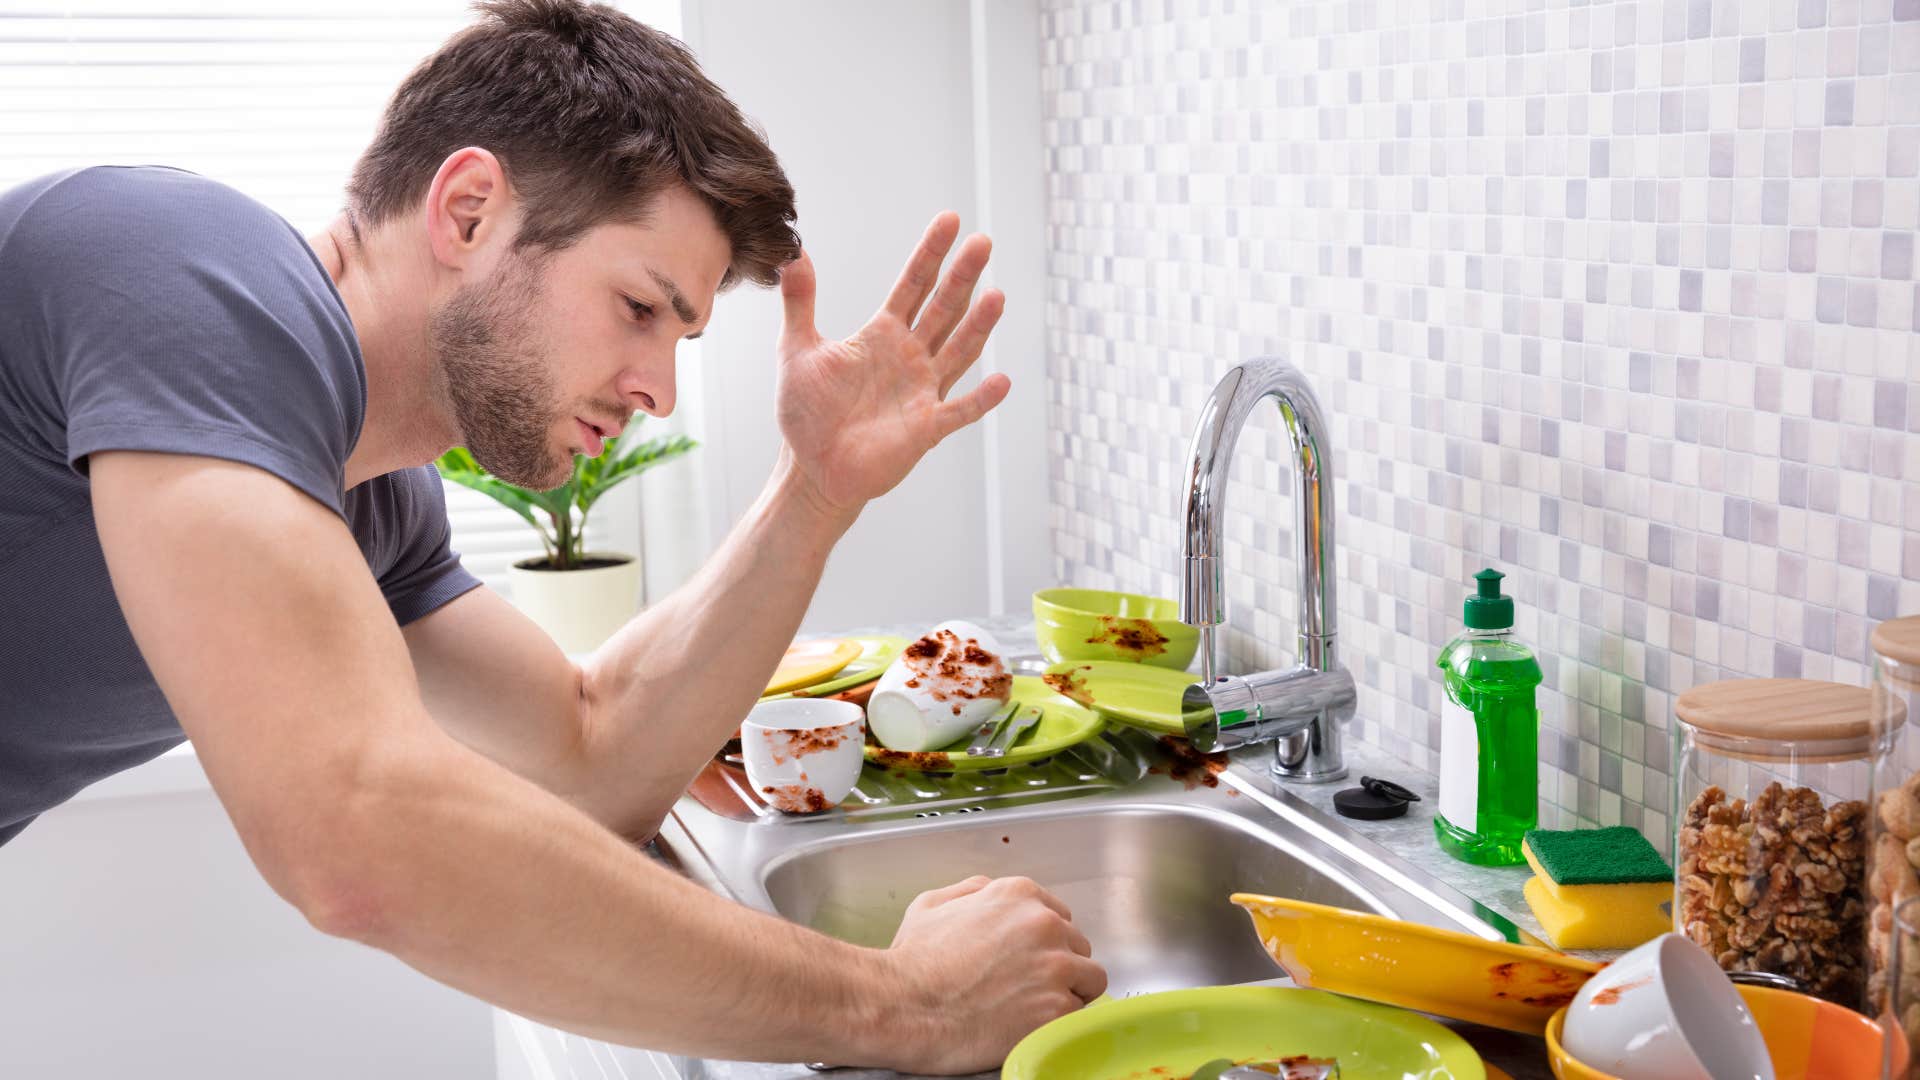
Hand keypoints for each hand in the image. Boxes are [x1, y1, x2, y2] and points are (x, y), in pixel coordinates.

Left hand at [775, 213, 1010, 515]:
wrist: (812, 469)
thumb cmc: (807, 413)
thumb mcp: (796, 351)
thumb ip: (800, 304)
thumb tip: (793, 254)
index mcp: (882, 335)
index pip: (912, 285)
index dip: (930, 254)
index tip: (950, 220)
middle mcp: (910, 356)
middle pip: (943, 309)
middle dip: (963, 276)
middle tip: (983, 242)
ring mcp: (922, 391)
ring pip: (958, 351)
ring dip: (978, 326)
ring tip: (997, 296)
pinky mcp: (926, 428)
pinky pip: (959, 411)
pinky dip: (981, 399)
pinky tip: (1002, 381)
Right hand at [874, 875, 1105, 1074]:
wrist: (903, 1006)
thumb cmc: (911, 962)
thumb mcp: (931, 904)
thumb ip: (970, 891)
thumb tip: (989, 893)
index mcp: (1018, 895)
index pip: (1060, 916)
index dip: (1045, 942)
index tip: (1030, 960)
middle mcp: (1044, 924)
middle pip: (1078, 946)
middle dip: (1059, 966)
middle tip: (1028, 987)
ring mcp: (1055, 967)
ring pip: (1090, 980)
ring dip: (1069, 993)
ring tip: (1035, 1008)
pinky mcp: (1057, 1010)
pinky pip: (1079, 1015)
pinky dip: (1060, 1023)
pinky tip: (1031, 1025)